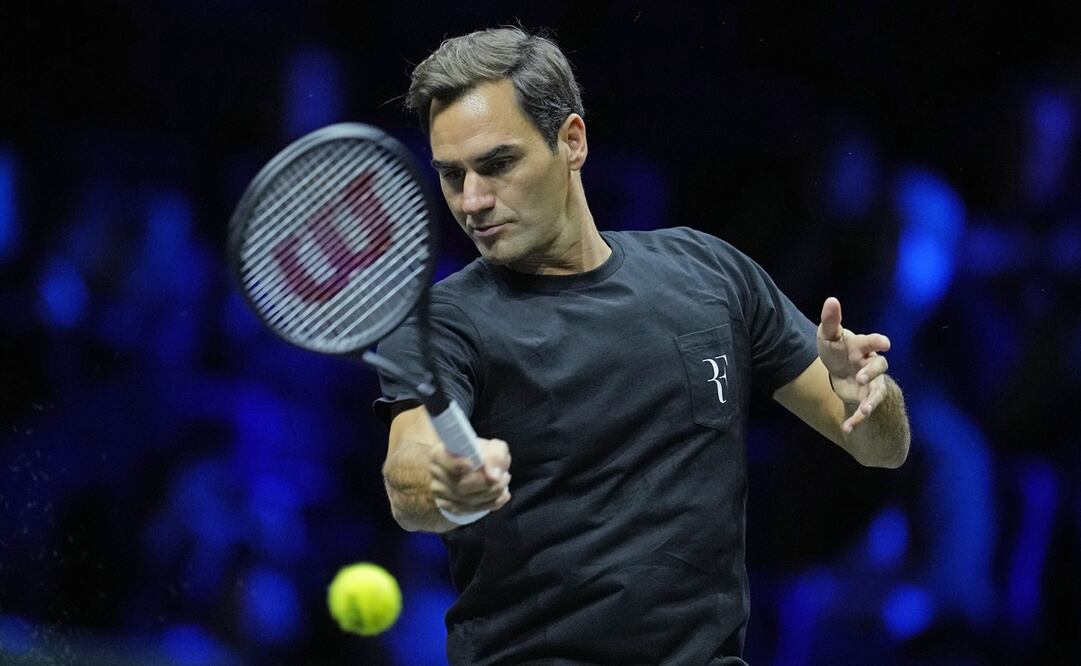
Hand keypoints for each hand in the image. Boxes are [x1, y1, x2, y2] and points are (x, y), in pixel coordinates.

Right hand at [429, 438, 511, 517]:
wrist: (474, 467)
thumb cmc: (482, 453)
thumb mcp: (493, 447)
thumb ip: (495, 455)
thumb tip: (494, 476)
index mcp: (439, 455)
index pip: (446, 463)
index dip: (458, 465)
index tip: (472, 464)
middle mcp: (437, 475)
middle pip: (460, 486)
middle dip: (487, 484)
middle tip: (505, 476)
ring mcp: (441, 494)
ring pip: (468, 501)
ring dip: (492, 493)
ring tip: (504, 482)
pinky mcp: (450, 507)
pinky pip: (472, 510)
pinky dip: (491, 504)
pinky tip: (502, 495)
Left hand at [817, 297, 890, 433]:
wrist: (839, 372)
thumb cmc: (837, 350)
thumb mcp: (828, 336)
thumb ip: (830, 321)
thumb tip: (831, 300)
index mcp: (863, 347)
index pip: (873, 342)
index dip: (878, 342)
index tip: (884, 343)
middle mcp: (871, 364)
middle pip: (879, 366)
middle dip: (872, 371)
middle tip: (861, 377)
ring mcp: (871, 383)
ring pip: (877, 392)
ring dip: (871, 402)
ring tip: (863, 411)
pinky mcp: (866, 398)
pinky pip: (865, 410)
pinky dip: (857, 420)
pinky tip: (847, 429)